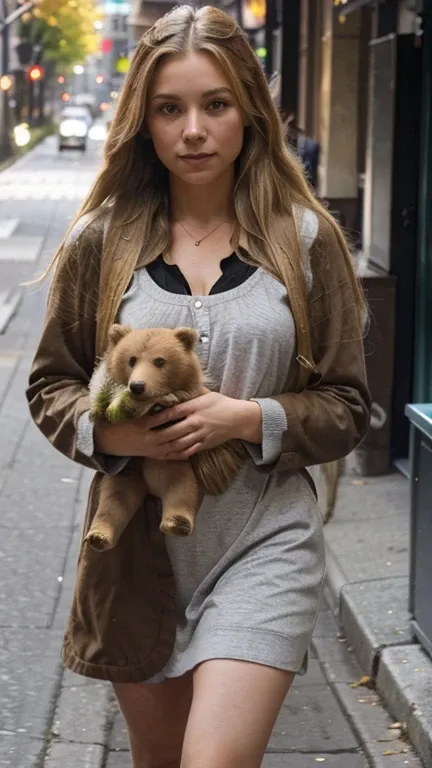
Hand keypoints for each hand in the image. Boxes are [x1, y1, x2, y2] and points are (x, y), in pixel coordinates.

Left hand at [143, 392, 262, 459]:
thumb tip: (175, 388)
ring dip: (164, 448)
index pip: (171, 413)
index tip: (144, 421)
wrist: (239, 418)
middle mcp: (196, 422)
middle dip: (156, 436)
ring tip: (151, 449)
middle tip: (143, 439)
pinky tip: (167, 455)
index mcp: (194, 408)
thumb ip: (190, 394)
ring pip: (178, 444)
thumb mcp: (206, 394)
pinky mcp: (204, 444)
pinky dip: (176, 454)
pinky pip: (188, 451)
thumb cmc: (221, 403)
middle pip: (172, 431)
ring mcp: (200, 435)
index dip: (156, 418)